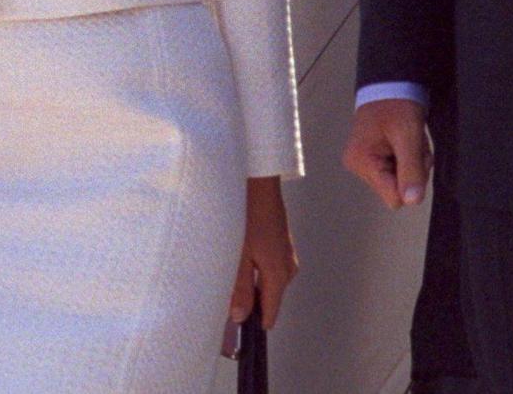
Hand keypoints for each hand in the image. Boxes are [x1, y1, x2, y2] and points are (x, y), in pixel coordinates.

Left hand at [224, 176, 297, 353]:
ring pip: (268, 283)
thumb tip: (239, 316)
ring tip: (229, 269)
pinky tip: (239, 256)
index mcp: (279, 275)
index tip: (236, 328)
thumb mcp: (238, 256)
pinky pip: (269, 269)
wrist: (260, 185)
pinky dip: (255, 269)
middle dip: (249, 300)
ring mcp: (287, 257)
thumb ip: (240, 288)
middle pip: (269, 299)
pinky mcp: (282, 247)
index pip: (271, 313)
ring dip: (250, 282)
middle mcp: (288, 269)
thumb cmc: (247, 217)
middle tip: (224, 291)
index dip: (254, 323)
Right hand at [341, 95, 429, 208]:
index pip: (394, 197)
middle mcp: (358, 166)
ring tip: (408, 139)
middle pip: (397, 189)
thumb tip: (412, 201)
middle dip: (412, 170)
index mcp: (362, 162)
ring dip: (412, 162)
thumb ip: (411, 169)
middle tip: (412, 144)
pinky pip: (396, 171)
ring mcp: (364, 162)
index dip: (410, 181)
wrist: (392, 82)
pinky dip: (407, 158)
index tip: (412, 155)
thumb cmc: (397, 103)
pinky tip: (404, 140)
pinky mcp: (372, 158)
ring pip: (399, 181)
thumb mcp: (408, 135)